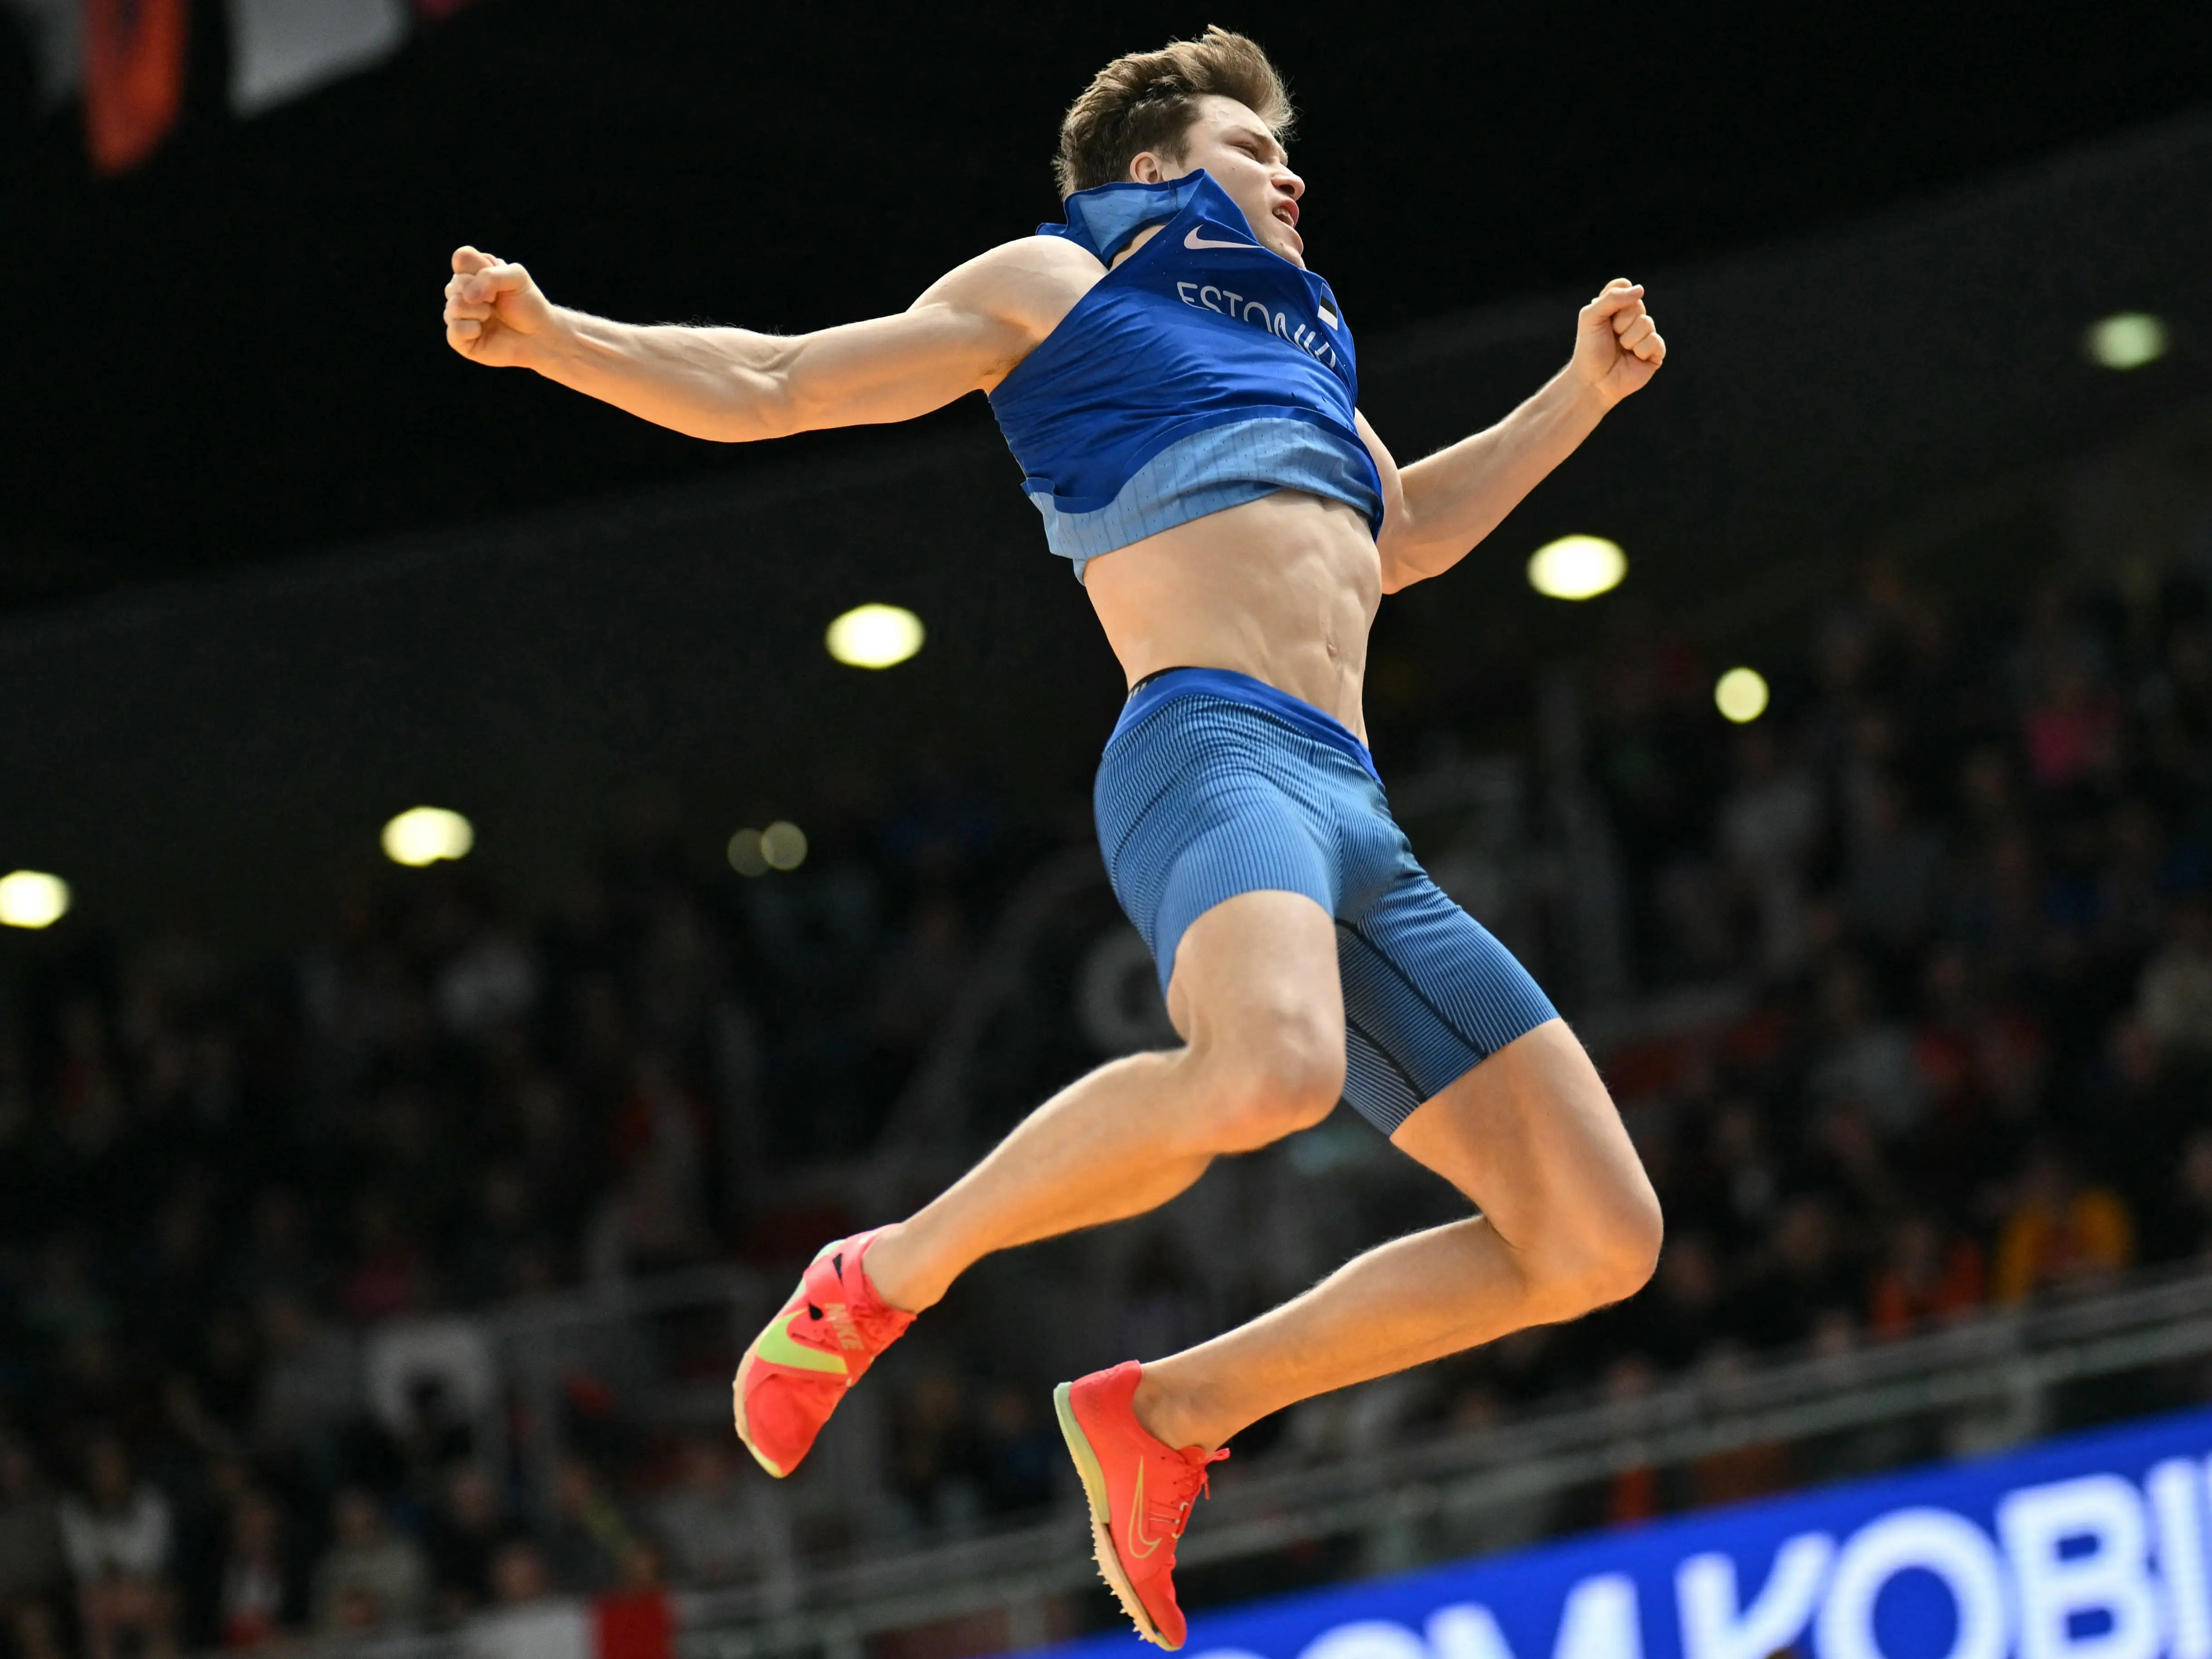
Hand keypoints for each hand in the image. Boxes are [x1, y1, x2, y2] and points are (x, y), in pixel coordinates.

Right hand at [443, 246, 555, 366]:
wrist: (540, 335)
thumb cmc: (528, 304)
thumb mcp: (517, 277)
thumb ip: (490, 275)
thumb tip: (467, 296)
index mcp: (473, 273)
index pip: (461, 258)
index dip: (479, 268)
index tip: (498, 281)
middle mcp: (462, 292)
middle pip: (455, 283)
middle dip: (483, 293)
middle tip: (497, 301)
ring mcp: (459, 315)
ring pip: (453, 307)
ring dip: (479, 311)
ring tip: (491, 316)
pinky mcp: (460, 339)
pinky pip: (454, 329)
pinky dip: (471, 329)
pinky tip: (482, 331)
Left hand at [1571, 278, 1665, 405]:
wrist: (1593, 380)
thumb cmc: (1590, 349)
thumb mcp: (1591, 317)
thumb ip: (1612, 298)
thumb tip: (1641, 290)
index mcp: (1618, 307)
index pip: (1625, 286)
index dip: (1616, 300)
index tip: (1604, 317)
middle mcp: (1634, 318)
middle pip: (1637, 304)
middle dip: (1621, 322)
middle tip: (1612, 336)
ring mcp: (1646, 335)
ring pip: (1647, 323)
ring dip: (1629, 339)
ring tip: (1622, 350)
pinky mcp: (1655, 352)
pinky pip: (1655, 341)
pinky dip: (1640, 351)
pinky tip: (1633, 358)